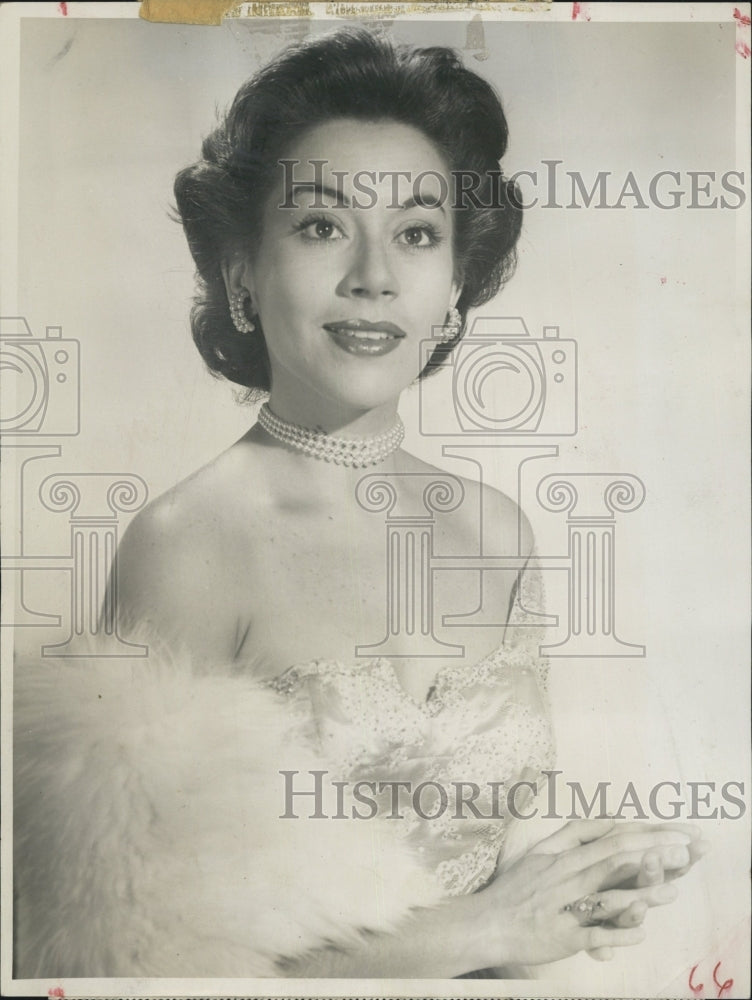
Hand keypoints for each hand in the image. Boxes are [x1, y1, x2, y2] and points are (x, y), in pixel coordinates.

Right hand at [479, 818, 701, 967]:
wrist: (485, 923)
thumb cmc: (515, 888)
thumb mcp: (539, 851)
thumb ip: (573, 834)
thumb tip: (606, 819)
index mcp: (564, 856)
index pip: (611, 838)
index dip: (646, 834)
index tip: (677, 832)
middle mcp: (565, 877)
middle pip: (614, 861)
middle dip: (653, 854)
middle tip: (687, 850)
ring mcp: (563, 907)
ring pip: (606, 896)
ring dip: (640, 894)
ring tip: (672, 892)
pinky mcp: (560, 938)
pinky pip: (591, 935)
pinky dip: (616, 935)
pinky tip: (641, 935)